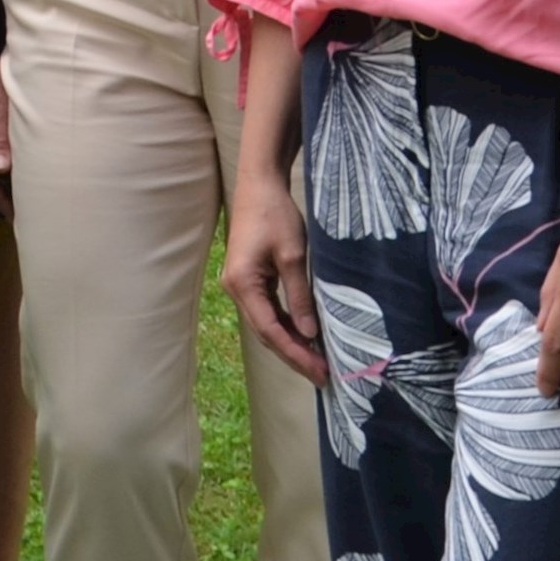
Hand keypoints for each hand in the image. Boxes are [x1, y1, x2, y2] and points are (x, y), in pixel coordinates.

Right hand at [224, 161, 327, 384]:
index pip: (271, 330)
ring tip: (318, 361)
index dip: (296, 353)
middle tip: (323, 376)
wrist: (259, 185)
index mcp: (242, 284)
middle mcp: (236, 289)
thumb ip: (300, 295)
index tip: (320, 371)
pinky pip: (269, 310)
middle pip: (266, 332)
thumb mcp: (293, 255)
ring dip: (292, 342)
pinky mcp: (250, 278)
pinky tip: (306, 335)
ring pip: (268, 323)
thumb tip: (310, 333)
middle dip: (294, 355)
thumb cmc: (275, 215)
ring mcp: (241, 284)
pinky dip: (288, 325)